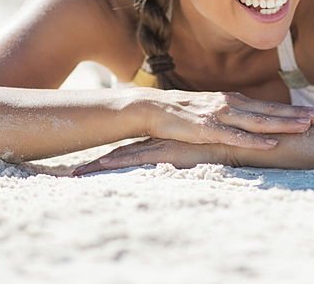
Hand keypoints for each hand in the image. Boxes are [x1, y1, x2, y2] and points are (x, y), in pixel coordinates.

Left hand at [70, 138, 227, 175]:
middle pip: (122, 151)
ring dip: (99, 164)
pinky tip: (98, 167)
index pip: (134, 147)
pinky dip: (116, 164)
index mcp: (166, 140)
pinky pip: (136, 159)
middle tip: (73, 173)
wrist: (240, 141)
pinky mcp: (167, 152)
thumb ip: (195, 151)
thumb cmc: (226, 147)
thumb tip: (190, 158)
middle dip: (97, 162)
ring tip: (76, 174)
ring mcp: (161, 146)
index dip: (113, 155)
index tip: (91, 165)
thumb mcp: (206, 150)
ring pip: (123, 155)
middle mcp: (160, 141)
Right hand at [139, 89, 313, 150]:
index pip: (269, 107)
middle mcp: (231, 104)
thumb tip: (252, 124)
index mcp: (234, 100)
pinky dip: (253, 141)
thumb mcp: (213, 110)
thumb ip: (233, 115)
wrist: (153, 108)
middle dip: (296, 116)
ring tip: (304, 128)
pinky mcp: (207, 128)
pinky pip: (234, 136)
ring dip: (282, 125)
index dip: (292, 111)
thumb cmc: (183, 113)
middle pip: (270, 112)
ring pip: (258, 122)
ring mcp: (220, 115)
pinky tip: (269, 145)